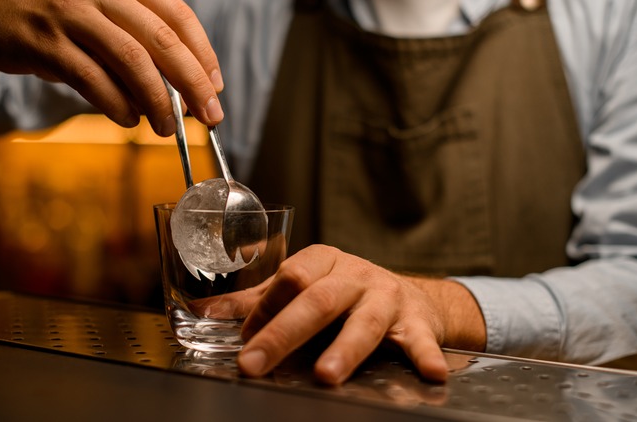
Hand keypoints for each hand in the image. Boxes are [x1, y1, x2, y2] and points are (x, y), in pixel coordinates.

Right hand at [0, 0, 222, 134]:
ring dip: (157, 101)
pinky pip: (93, 80)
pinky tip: (128, 120)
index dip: (203, 54)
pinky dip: (117, 105)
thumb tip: (184, 93)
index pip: (177, 15)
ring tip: (166, 127)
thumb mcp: (104, 20)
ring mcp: (72, 12)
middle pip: (162, 39)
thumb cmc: (60, 22)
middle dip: (193, 83)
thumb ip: (140, 47)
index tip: (216, 87)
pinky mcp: (45, 42)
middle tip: (209, 115)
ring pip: (131, 61)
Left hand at [237, 245, 485, 384]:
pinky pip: (420, 339)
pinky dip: (426, 355)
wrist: (410, 297)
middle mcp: (354, 275)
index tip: (246, 341)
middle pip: (316, 301)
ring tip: (327, 374)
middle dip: (283, 333)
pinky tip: (431, 373)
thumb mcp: (303, 288)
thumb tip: (205, 311)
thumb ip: (257, 301)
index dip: (265, 310)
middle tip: (255, 362)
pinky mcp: (417, 321)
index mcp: (322, 261)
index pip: (289, 279)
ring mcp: (386, 297)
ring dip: (344, 349)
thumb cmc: (345, 293)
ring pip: (362, 322)